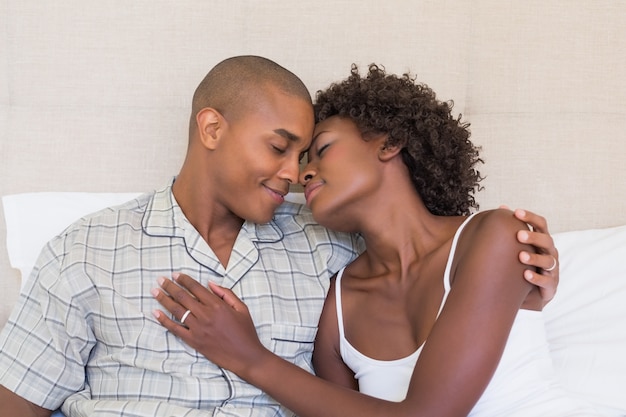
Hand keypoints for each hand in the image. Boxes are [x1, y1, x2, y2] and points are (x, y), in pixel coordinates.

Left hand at [151, 273, 265, 373]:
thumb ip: (226, 294)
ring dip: (164, 299)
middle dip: (169, 286)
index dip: (184, 280)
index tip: (175, 274)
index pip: (196, 288)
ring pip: (176, 310)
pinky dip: (164, 320)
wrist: (245, 356)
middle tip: (161, 279)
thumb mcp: (242, 308)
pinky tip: (156, 313)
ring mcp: (198, 329)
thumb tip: (210, 283)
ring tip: (155, 291)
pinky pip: (175, 329)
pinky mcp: (193, 341)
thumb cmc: (245, 332)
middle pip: (182, 297)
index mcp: (217, 305)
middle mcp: (205, 315)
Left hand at [511, 208, 558, 304]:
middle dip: (533, 237)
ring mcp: (552, 269)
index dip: (530, 217)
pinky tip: (525, 275)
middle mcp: (550, 252)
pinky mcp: (551, 284)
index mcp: (542, 240)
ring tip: (520, 256)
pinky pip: (546, 281)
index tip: (516, 212)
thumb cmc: (526, 262)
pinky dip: (536, 278)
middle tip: (518, 235)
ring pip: (548, 261)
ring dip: (534, 258)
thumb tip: (501, 206)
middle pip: (546, 241)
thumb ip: (513, 227)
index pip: (541, 224)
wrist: (533, 291)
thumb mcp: (521, 245)